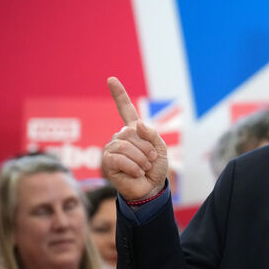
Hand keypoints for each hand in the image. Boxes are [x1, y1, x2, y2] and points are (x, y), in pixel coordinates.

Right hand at [102, 77, 167, 200]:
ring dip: (141, 159)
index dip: (119, 94)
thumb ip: (152, 135)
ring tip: (144, 168)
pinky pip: (119, 158)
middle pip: (131, 133)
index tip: (111, 79)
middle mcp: (120, 137)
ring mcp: (112, 148)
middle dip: (146, 148)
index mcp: (134, 131)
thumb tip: (136, 124)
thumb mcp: (161, 149)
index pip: (125, 109)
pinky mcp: (107, 162)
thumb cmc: (156, 168)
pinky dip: (133, 167)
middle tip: (151, 160)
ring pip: (125, 145)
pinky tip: (136, 173)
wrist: (150, 188)